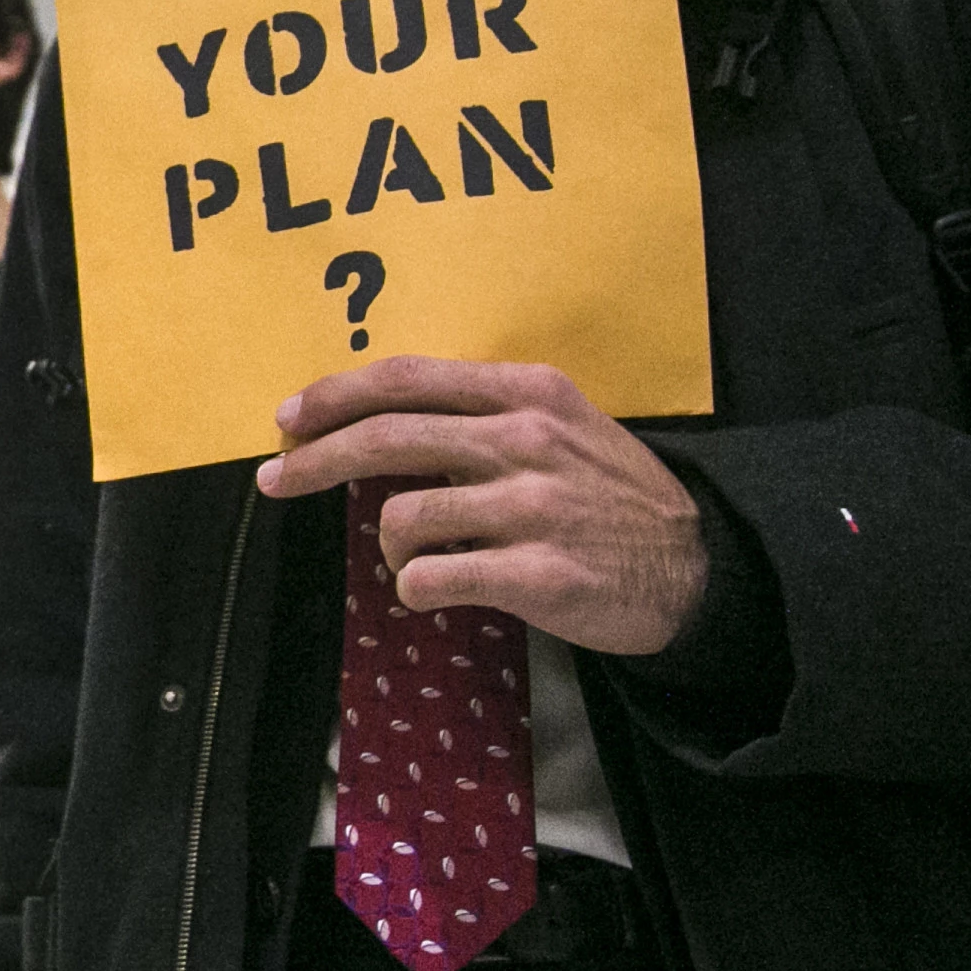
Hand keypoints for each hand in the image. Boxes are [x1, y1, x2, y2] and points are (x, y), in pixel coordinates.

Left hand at [257, 359, 707, 653]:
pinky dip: (414, 588)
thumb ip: (480, 416)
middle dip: (312, 460)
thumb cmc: (611, 497)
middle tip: (273, 480)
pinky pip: (431, 577)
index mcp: (528, 392)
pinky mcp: (537, 575)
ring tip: (412, 558)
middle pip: (385, 437)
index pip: (406, 380)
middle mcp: (527, 440)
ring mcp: (533, 508)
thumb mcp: (561, 426)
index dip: (334, 396)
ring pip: (401, 516)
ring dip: (386, 546)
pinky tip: (433, 591)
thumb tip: (376, 423)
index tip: (287, 418)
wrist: (697, 568)